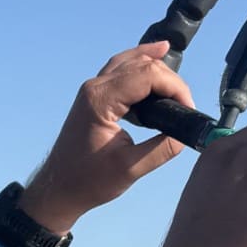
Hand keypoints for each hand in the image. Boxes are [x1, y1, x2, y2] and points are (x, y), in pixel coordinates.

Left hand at [18, 42, 198, 238]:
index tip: (189, 109)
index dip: (175, 87)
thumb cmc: (88, 181)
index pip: (148, 75)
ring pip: (129, 61)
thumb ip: (162, 148)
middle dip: (169, 79)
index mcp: (100, 101)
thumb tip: (185, 133)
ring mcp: (92, 89)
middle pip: (141, 64)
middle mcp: (94, 87)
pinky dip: (139, 64)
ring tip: (178, 78)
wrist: (58, 187)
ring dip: (155, 65)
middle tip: (186, 105)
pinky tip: (154, 59)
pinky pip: (120, 69)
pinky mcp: (94, 95)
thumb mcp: (131, 168)